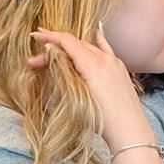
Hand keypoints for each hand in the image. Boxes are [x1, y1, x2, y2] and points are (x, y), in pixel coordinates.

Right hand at [28, 26, 148, 149]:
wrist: (129, 130)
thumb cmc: (101, 118)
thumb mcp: (76, 96)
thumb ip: (63, 74)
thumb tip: (52, 58)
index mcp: (93, 63)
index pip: (67, 41)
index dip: (49, 37)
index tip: (34, 36)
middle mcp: (105, 58)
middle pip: (76, 45)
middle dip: (55, 48)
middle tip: (36, 60)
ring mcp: (115, 63)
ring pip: (90, 47)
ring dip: (72, 48)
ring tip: (57, 49)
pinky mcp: (121, 70)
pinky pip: (106, 50)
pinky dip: (98, 42)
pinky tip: (96, 33)